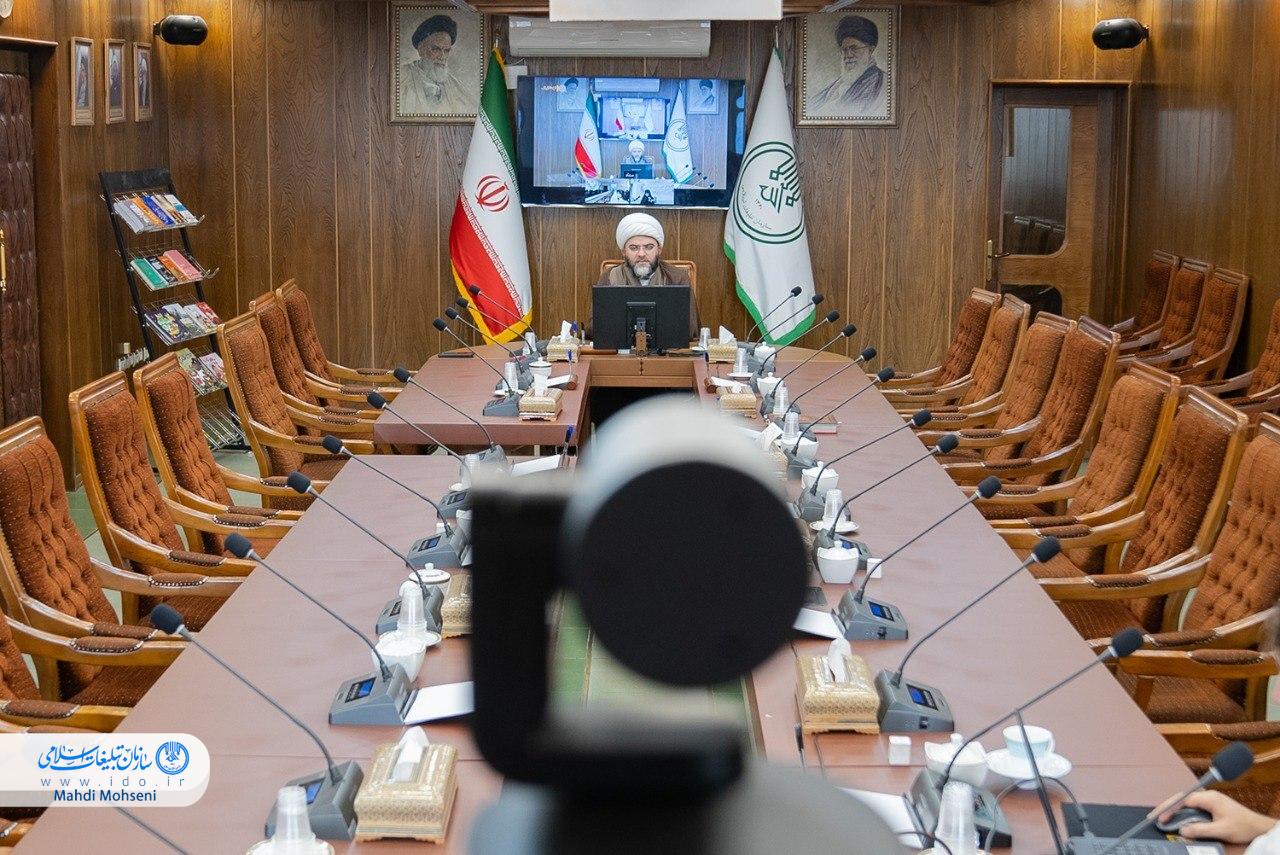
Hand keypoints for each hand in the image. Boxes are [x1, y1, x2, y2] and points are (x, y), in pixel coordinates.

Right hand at [1162, 790, 1276, 843]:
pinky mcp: (1211, 805)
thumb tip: (1182, 831)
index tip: (1159, 817)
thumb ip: (1200, 830)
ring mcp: (1210, 800)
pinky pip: (1192, 806)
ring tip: (1162, 817)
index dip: (1169, 809)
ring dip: (1173, 809)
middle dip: (1166, 807)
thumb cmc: (1243, 826)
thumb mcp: (1221, 830)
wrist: (1258, 826)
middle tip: (1154, 817)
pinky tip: (1177, 817)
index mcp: (1209, 798)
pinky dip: (1182, 811)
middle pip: (1181, 799)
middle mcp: (1207, 796)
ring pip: (1186, 802)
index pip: (1183, 800)